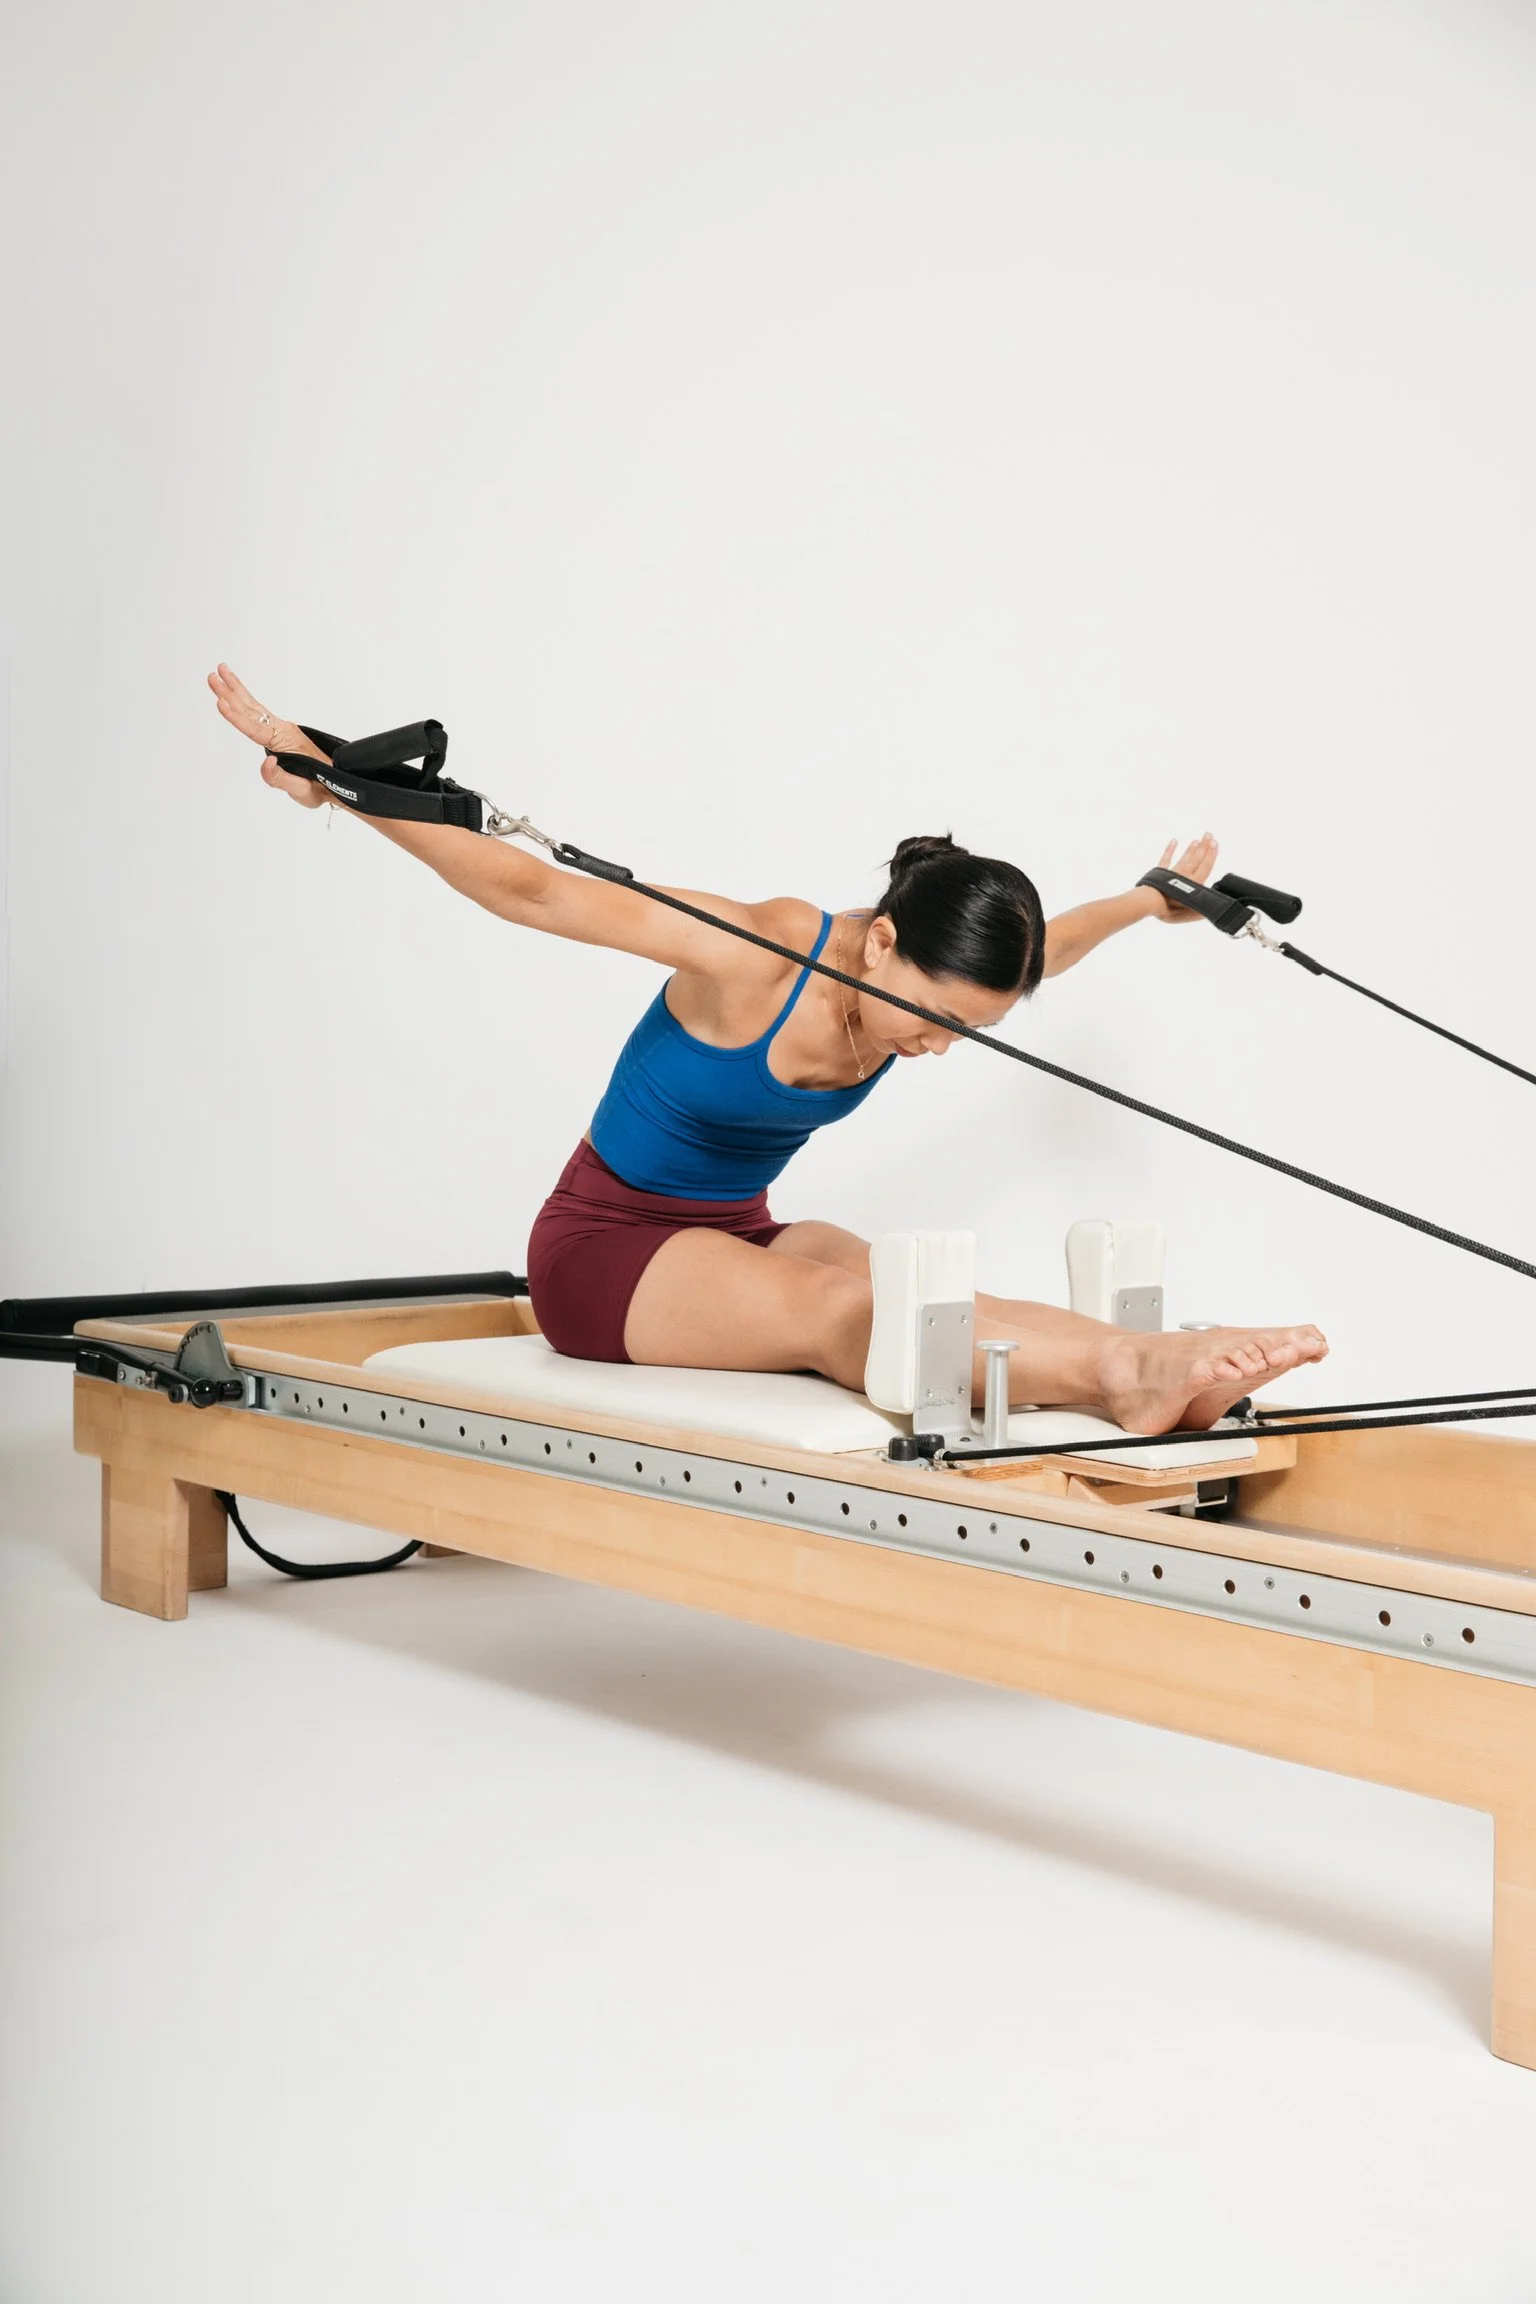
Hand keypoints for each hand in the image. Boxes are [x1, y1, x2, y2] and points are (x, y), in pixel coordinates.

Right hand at [207, 662, 330, 807]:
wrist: (335, 784)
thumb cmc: (317, 788)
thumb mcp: (299, 790)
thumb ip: (279, 778)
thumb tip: (266, 761)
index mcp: (284, 742)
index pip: (254, 729)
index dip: (236, 717)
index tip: (220, 702)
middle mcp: (282, 731)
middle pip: (251, 710)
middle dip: (231, 692)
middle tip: (213, 675)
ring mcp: (281, 729)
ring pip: (254, 707)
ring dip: (236, 690)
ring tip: (220, 673)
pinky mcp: (279, 732)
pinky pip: (258, 713)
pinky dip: (245, 700)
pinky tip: (236, 695)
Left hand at [1144, 832, 1217, 922]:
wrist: (1150, 902)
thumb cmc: (1169, 909)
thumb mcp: (1187, 914)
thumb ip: (1199, 913)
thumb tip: (1207, 913)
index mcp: (1194, 883)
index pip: (1206, 866)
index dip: (1212, 854)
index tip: (1216, 843)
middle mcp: (1185, 874)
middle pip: (1197, 858)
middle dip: (1204, 845)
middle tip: (1209, 834)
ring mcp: (1172, 872)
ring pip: (1185, 857)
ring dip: (1191, 848)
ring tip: (1197, 840)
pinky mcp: (1160, 872)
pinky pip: (1166, 858)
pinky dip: (1170, 849)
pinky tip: (1174, 841)